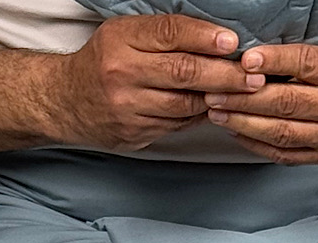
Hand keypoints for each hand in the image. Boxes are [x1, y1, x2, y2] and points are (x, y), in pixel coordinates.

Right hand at [61, 15, 265, 152]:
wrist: (65, 102)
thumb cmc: (104, 63)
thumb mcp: (125, 35)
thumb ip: (164, 36)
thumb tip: (215, 41)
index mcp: (121, 41)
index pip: (170, 34)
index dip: (204, 37)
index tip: (232, 42)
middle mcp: (122, 74)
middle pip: (183, 73)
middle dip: (224, 75)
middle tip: (253, 77)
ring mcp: (127, 108)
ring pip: (184, 105)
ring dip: (216, 100)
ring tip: (241, 95)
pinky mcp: (133, 133)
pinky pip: (176, 126)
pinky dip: (198, 117)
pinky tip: (213, 109)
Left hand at [202, 43, 317, 164]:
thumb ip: (291, 57)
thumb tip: (246, 62)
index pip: (304, 63)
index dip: (272, 62)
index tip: (244, 61)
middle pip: (287, 102)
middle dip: (245, 99)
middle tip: (216, 95)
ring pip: (282, 132)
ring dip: (244, 123)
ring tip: (218, 114)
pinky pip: (282, 153)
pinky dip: (255, 143)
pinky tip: (236, 132)